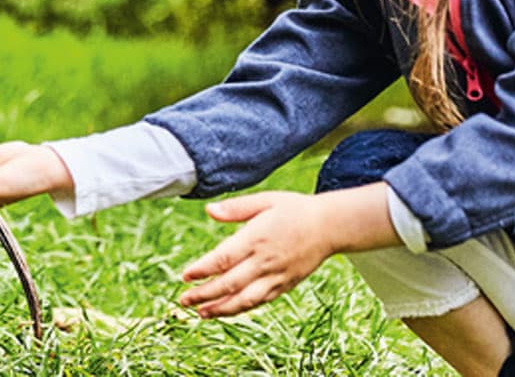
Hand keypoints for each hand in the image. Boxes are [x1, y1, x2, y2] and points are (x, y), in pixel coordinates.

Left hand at [178, 190, 334, 318]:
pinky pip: (261, 301)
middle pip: (230, 283)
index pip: (224, 258)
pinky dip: (242, 309)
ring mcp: (276, 276)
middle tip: (183, 300)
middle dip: (205, 294)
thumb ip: (236, 208)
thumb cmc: (295, 209)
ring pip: (245, 299)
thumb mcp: (265, 200)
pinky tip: (227, 311)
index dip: (203, 270)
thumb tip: (209, 210)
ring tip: (201, 313)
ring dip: (221, 308)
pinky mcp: (285, 285)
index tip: (185, 276)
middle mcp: (265, 261)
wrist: (331, 226)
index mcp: (256, 238)